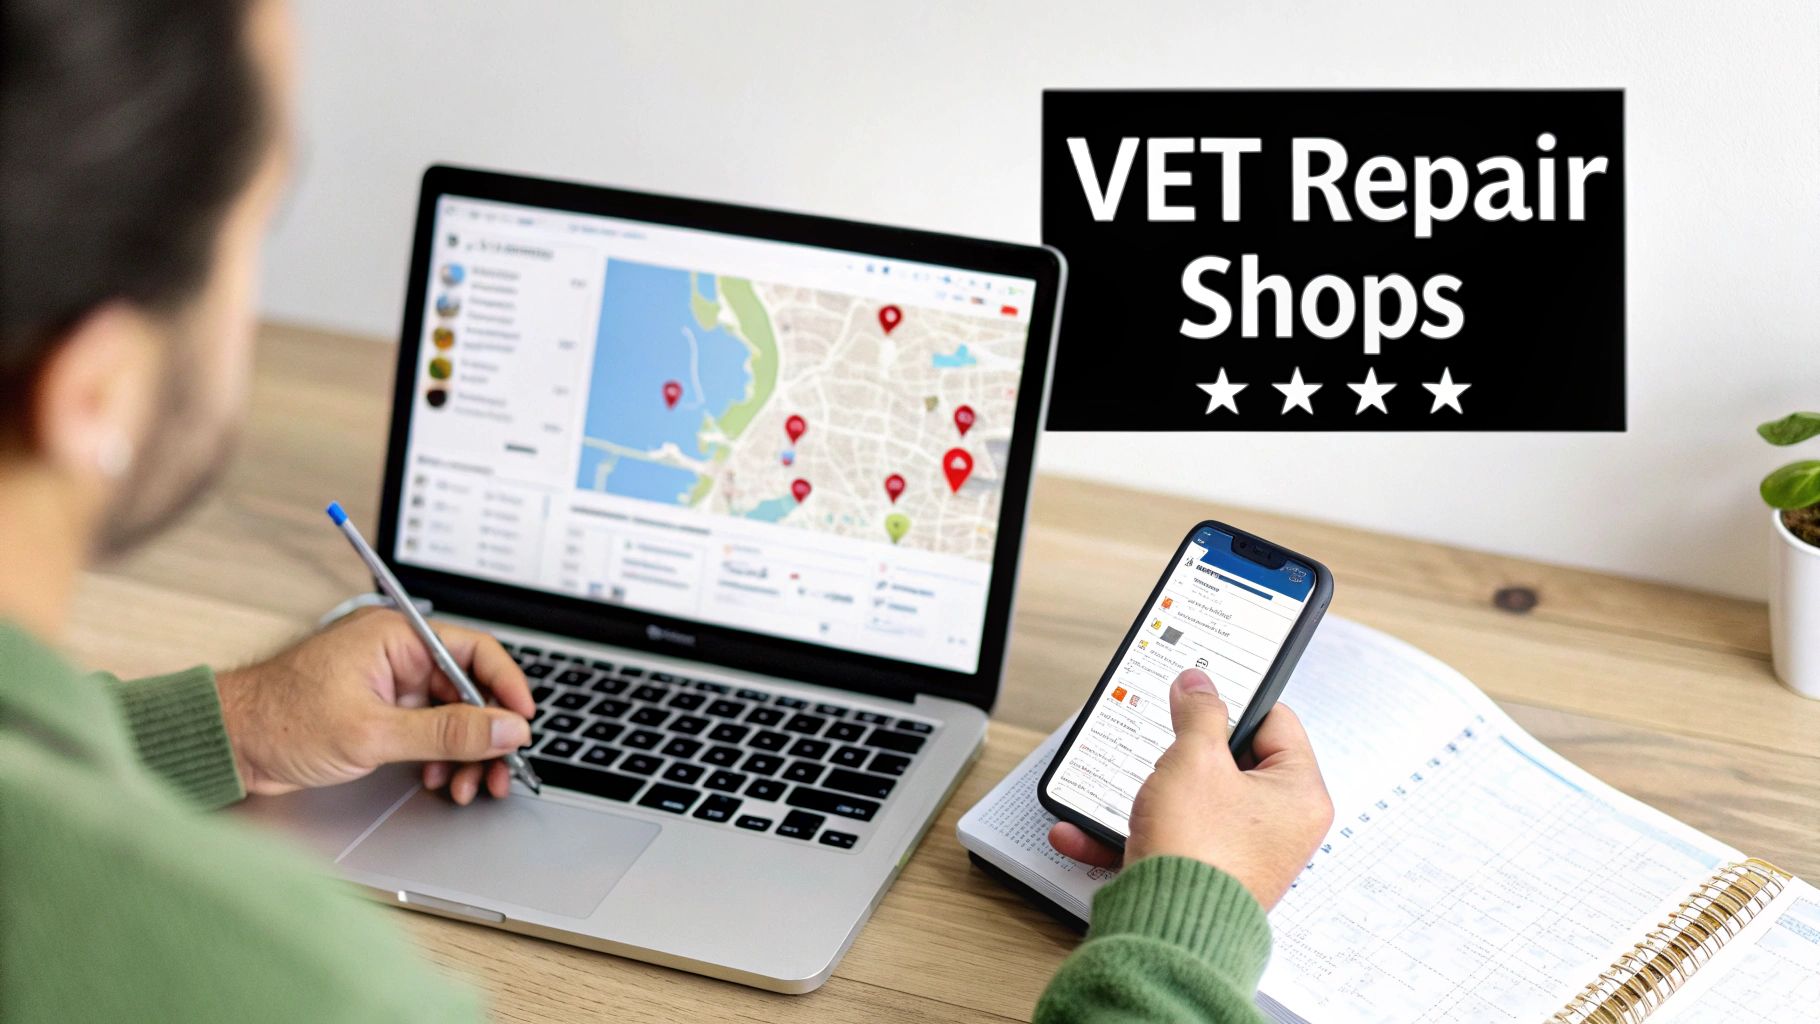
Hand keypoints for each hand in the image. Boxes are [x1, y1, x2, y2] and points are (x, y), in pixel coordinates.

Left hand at [215, 607, 534, 804]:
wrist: (229, 745)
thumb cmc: (280, 721)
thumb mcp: (373, 732)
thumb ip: (447, 731)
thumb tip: (506, 728)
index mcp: (398, 637)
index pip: (477, 652)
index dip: (508, 688)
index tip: (524, 724)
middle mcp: (399, 655)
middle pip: (471, 691)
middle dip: (487, 736)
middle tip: (500, 772)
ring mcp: (391, 685)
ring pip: (453, 716)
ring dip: (466, 754)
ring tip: (467, 787)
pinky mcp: (381, 713)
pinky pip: (430, 731)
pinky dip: (442, 758)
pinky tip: (439, 780)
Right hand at [1049, 669, 1332, 909]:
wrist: (1167, 933)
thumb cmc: (1199, 853)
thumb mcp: (1194, 760)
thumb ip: (1198, 712)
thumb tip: (1199, 686)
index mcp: (1299, 795)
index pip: (1275, 722)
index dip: (1234, 702)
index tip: (1200, 693)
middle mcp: (1279, 828)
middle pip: (1230, 762)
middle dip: (1181, 753)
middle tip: (1161, 740)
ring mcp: (1242, 855)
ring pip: (1190, 801)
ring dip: (1146, 793)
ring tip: (1125, 785)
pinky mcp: (1204, 876)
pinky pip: (1167, 839)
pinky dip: (1130, 833)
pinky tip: (1087, 830)